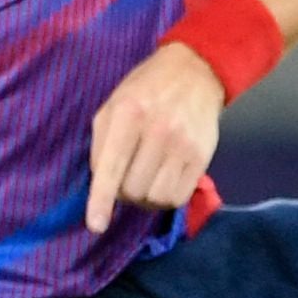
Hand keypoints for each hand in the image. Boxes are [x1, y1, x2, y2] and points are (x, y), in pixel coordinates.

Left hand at [83, 42, 225, 233]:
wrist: (195, 72)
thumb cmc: (145, 90)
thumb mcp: (112, 105)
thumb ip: (101, 144)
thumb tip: (100, 185)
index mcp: (129, 114)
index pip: (112, 167)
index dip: (102, 200)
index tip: (96, 225)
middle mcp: (158, 131)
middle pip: (133, 189)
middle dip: (123, 192)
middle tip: (125, 176)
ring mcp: (184, 145)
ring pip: (155, 198)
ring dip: (144, 197)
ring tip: (144, 178)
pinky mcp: (202, 157)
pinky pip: (178, 198)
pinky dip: (165, 197)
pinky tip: (162, 179)